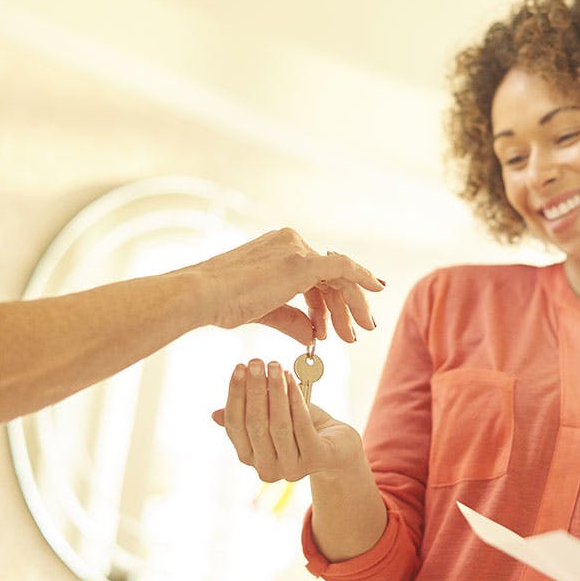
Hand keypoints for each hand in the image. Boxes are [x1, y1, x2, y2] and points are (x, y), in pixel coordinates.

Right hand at [190, 228, 383, 343]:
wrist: (203, 295)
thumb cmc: (221, 302)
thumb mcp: (263, 310)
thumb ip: (292, 319)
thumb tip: (313, 337)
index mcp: (277, 249)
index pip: (312, 278)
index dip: (326, 304)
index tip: (334, 326)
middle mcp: (290, 243)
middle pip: (329, 277)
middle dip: (343, 307)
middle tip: (354, 333)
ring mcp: (297, 249)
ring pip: (339, 277)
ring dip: (350, 306)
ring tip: (354, 334)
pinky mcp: (304, 261)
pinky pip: (343, 267)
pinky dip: (362, 276)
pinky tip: (376, 288)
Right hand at [211, 358, 366, 481]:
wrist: (339, 446)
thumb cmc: (301, 427)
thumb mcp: (271, 418)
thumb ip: (247, 414)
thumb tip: (215, 414)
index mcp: (249, 457)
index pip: (235, 425)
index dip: (236, 395)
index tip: (239, 367)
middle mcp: (266, 468)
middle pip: (255, 424)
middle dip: (254, 389)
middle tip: (256, 361)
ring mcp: (291, 468)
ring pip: (278, 424)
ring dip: (275, 391)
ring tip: (275, 365)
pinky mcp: (316, 459)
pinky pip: (302, 425)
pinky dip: (295, 400)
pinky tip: (291, 379)